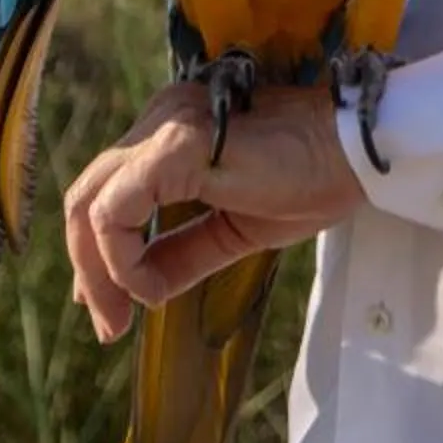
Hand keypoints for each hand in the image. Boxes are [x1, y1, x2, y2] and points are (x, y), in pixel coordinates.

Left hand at [63, 80, 366, 342]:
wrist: (356, 152)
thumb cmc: (310, 180)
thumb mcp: (234, 230)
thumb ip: (182, 252)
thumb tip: (138, 291)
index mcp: (171, 132)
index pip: (107, 191)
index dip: (96, 254)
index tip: (111, 308)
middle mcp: (158, 117)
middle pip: (86, 196)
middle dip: (87, 267)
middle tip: (108, 325)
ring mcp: (163, 126)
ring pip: (90, 202)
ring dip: (96, 270)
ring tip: (119, 317)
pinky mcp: (174, 146)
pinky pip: (117, 210)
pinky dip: (120, 258)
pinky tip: (149, 289)